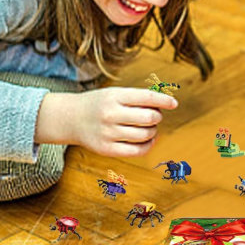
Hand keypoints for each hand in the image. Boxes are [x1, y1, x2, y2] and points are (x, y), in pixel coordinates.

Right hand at [36, 87, 177, 157]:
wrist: (70, 118)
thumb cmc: (99, 104)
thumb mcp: (114, 93)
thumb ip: (137, 98)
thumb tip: (164, 105)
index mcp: (114, 96)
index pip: (147, 98)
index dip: (164, 100)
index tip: (174, 103)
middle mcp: (111, 114)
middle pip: (149, 118)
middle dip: (158, 117)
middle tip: (154, 115)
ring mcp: (108, 133)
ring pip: (145, 135)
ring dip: (153, 131)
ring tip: (148, 127)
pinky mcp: (106, 149)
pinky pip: (137, 151)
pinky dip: (149, 145)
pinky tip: (149, 139)